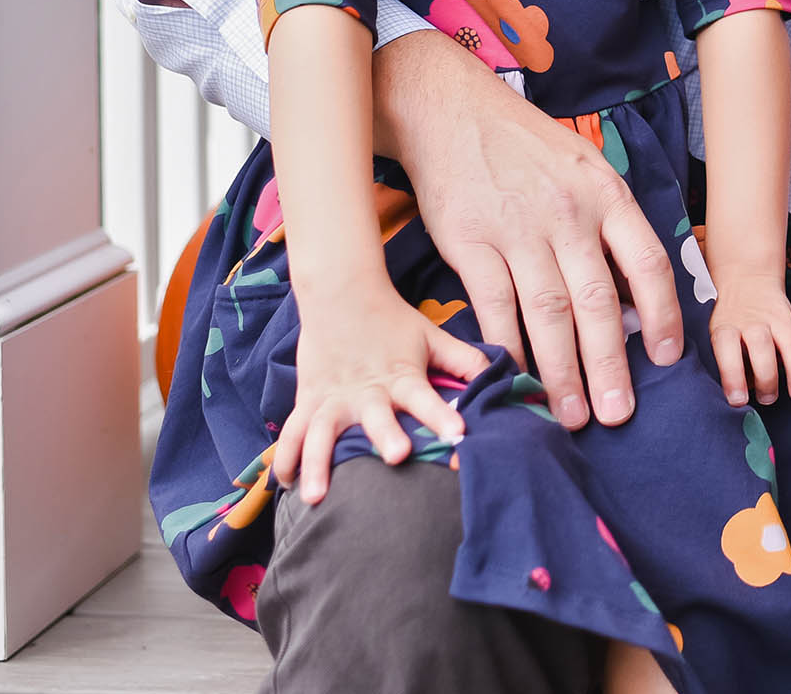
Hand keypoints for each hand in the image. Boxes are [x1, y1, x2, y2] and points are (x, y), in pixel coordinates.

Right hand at [277, 282, 489, 503]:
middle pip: (376, 416)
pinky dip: (285, 458)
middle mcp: (367, 391)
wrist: (342, 294)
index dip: (442, 415)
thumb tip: (507, 377)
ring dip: (318, 463)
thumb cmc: (394, 322)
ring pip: (322, 431)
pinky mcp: (309, 400)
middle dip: (386, 435)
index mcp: (402, 376)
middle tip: (396, 455)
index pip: (426, 398)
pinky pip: (293, 432)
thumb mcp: (434, 338)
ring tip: (317, 496)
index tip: (459, 434)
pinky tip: (282, 483)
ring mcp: (333, 397)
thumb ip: (467, 361)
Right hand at [376, 31, 683, 429]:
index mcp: (607, 195)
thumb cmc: (527, 148)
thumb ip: (610, 227)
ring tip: (570, 414)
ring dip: (562, 371)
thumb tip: (634, 297)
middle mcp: (569, 214)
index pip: (649, 263)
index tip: (665, 359)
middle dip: (610, 364)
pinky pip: (495, 306)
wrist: (452, 111)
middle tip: (617, 414)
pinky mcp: (471, 242)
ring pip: (549, 313)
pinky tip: (517, 378)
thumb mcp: (585, 170)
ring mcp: (519, 229)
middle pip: (598, 301)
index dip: (661, 316)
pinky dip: (507, 348)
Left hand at [706, 265, 790, 406]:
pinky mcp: (787, 322)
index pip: (726, 347)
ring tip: (771, 398)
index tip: (736, 400)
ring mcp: (769, 321)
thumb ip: (727, 360)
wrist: (748, 280)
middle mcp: (746, 322)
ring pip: (775, 346)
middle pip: (755, 346)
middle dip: (758, 377)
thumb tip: (737, 395)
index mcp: (723, 326)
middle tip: (755, 402)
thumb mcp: (718, 333)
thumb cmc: (730, 320)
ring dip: (774, 376)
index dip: (731, 375)